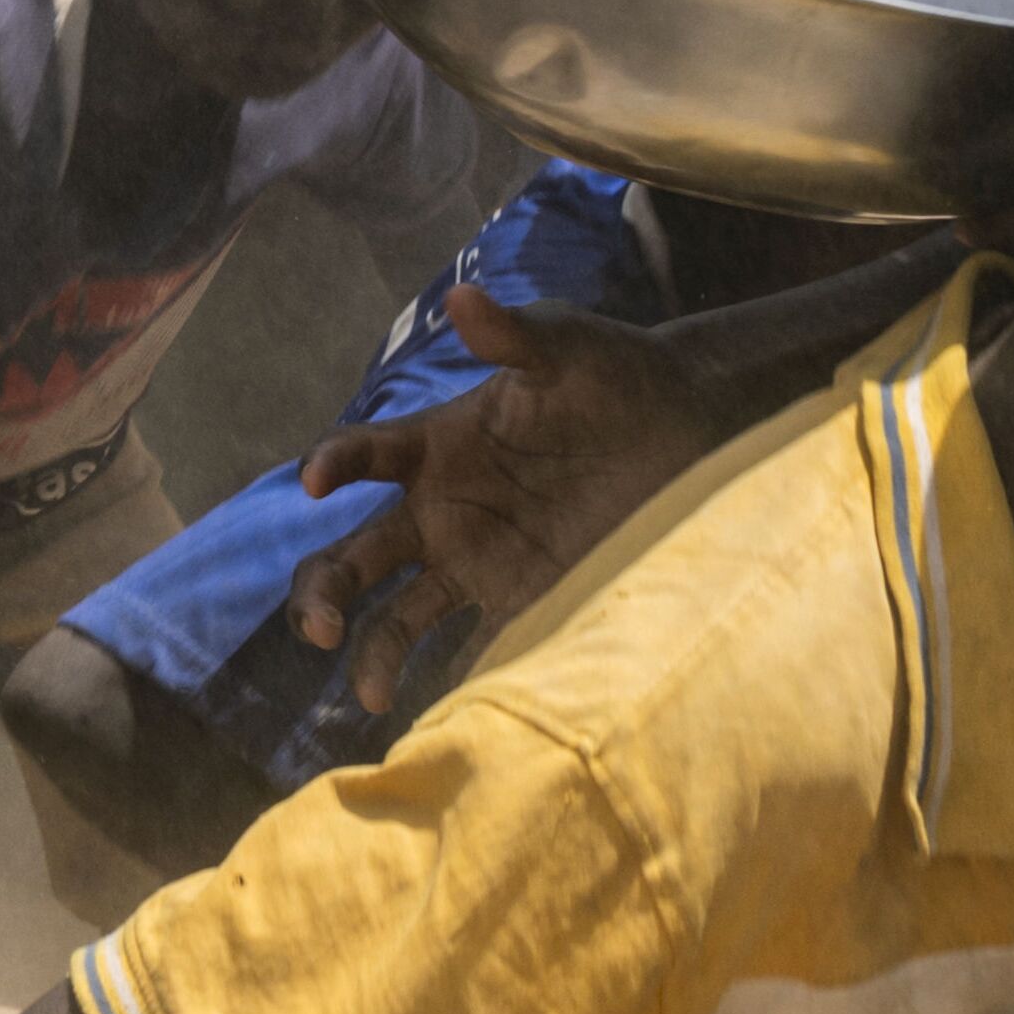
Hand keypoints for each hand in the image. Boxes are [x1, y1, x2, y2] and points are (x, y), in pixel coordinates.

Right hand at [289, 292, 716, 676]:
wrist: (694, 431)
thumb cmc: (621, 377)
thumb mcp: (571, 348)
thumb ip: (515, 335)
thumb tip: (462, 298)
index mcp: (434, 445)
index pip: (361, 455)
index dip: (332, 464)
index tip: (318, 483)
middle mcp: (437, 510)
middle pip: (350, 557)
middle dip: (320, 593)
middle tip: (322, 628)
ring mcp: (471, 562)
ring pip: (391, 616)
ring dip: (368, 651)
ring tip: (370, 692)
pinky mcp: (517, 602)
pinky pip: (466, 648)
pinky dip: (442, 681)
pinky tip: (434, 715)